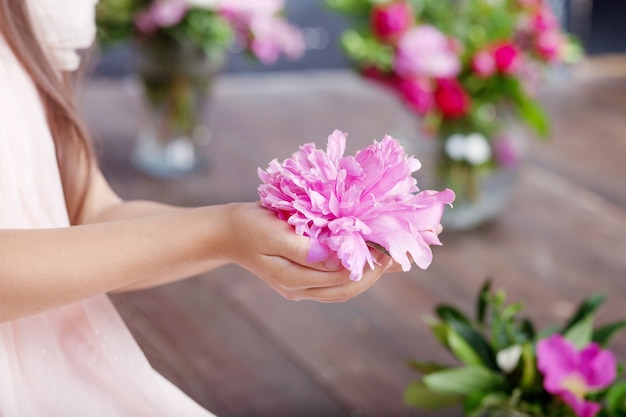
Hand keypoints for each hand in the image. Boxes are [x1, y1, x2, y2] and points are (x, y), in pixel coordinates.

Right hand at [223, 202, 392, 301]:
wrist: (228, 233)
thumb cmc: (250, 226)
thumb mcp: (274, 233)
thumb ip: (306, 249)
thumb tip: (340, 258)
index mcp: (293, 279)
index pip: (339, 276)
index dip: (366, 263)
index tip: (386, 245)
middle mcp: (299, 289)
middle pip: (346, 288)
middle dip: (374, 273)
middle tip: (398, 253)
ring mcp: (300, 287)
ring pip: (343, 289)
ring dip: (369, 275)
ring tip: (393, 260)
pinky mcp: (302, 279)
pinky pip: (334, 282)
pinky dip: (355, 272)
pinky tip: (370, 261)